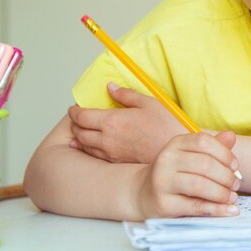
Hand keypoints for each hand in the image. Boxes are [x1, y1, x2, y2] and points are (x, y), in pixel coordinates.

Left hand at [68, 82, 185, 162]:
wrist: (177, 153)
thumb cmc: (167, 127)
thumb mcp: (149, 103)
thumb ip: (126, 95)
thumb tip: (111, 87)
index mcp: (112, 121)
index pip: (81, 116)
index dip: (74, 111)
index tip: (74, 108)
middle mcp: (107, 139)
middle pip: (79, 131)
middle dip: (74, 123)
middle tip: (77, 117)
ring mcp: (111, 153)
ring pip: (84, 145)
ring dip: (79, 136)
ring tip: (80, 130)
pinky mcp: (117, 162)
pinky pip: (94, 156)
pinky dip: (86, 149)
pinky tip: (86, 147)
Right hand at [137, 131, 240, 217]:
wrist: (145, 195)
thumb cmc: (177, 173)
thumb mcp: (192, 156)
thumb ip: (213, 147)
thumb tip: (231, 135)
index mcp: (176, 144)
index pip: (204, 141)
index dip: (224, 153)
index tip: (235, 166)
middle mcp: (166, 160)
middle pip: (205, 164)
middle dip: (226, 176)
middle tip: (236, 185)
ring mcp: (163, 182)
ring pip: (200, 185)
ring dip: (222, 193)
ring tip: (232, 197)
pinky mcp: (164, 204)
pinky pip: (195, 206)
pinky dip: (216, 209)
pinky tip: (229, 210)